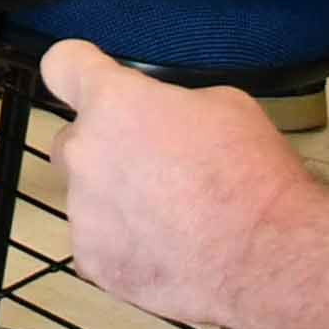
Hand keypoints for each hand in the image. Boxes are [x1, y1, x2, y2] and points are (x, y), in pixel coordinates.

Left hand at [42, 41, 305, 328]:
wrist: (266, 257)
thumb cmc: (251, 175)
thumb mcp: (224, 105)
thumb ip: (171, 105)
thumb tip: (164, 119)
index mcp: (113, 103)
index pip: (62, 64)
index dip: (78, 69)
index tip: (91, 82)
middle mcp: (86, 154)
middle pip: (72, 142)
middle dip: (104, 149)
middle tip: (154, 167)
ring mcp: (84, 213)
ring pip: (88, 199)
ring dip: (118, 202)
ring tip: (174, 220)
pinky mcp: (94, 263)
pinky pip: (99, 245)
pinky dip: (125, 247)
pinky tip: (168, 252)